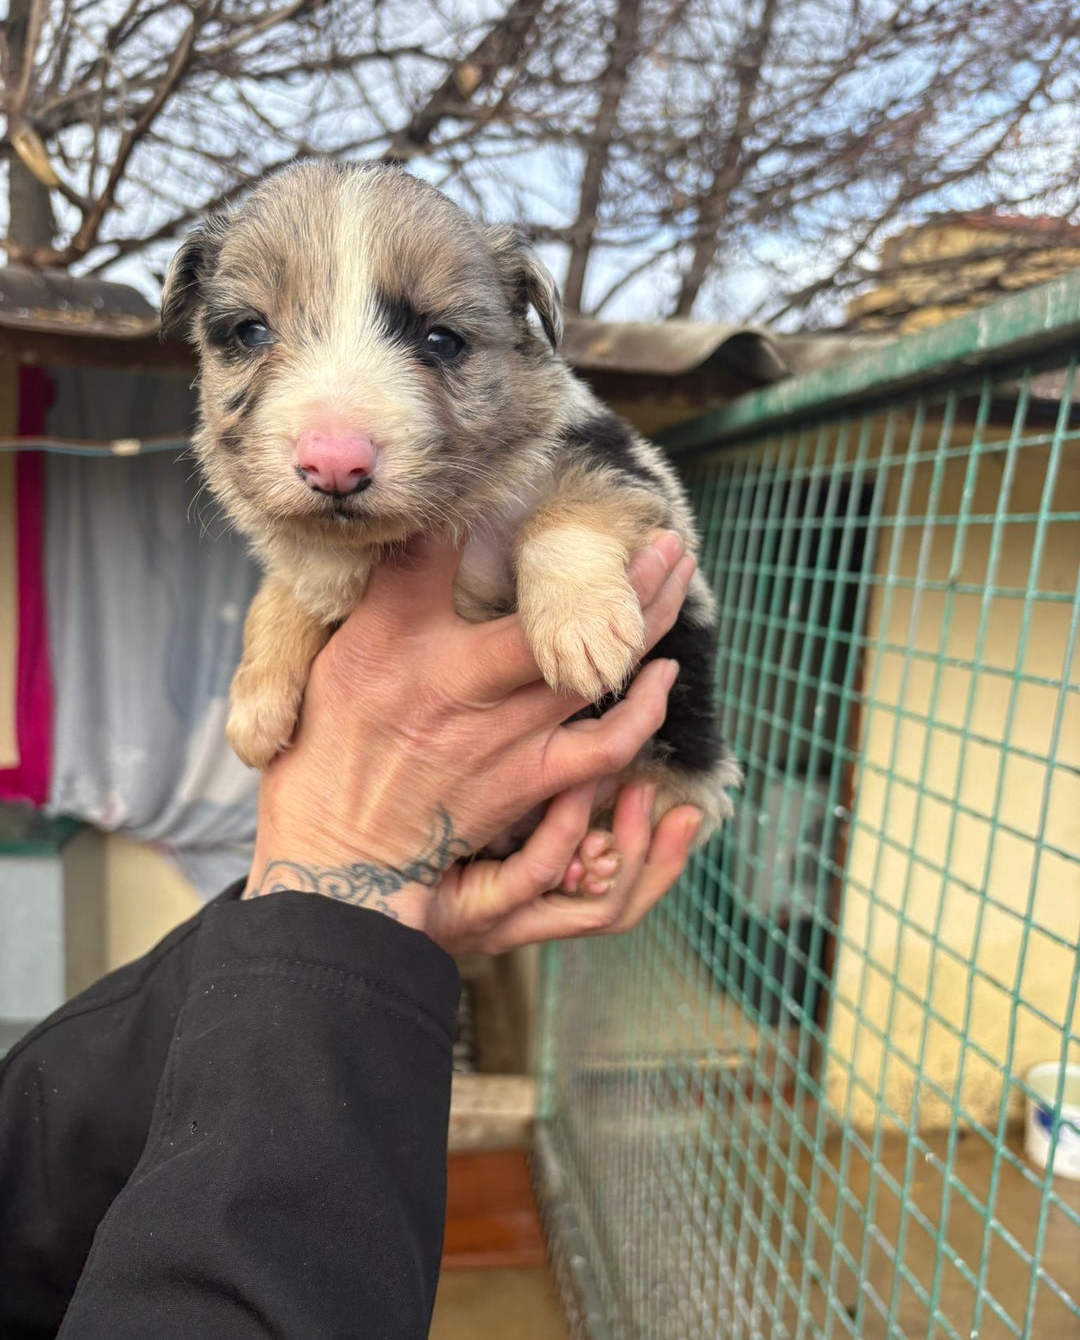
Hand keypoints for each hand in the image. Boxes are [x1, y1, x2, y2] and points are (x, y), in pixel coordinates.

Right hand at [246, 530, 695, 932]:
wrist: (343, 856)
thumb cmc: (331, 753)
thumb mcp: (332, 657)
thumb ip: (388, 591)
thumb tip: (423, 523)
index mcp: (404, 643)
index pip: (447, 555)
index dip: (494, 512)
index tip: (537, 483)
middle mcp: (464, 684)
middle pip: (560, 611)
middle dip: (624, 566)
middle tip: (663, 532)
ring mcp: (506, 735)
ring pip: (598, 667)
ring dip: (648, 619)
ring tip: (677, 576)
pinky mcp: (530, 782)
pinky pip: (606, 745)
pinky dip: (643, 711)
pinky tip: (664, 676)